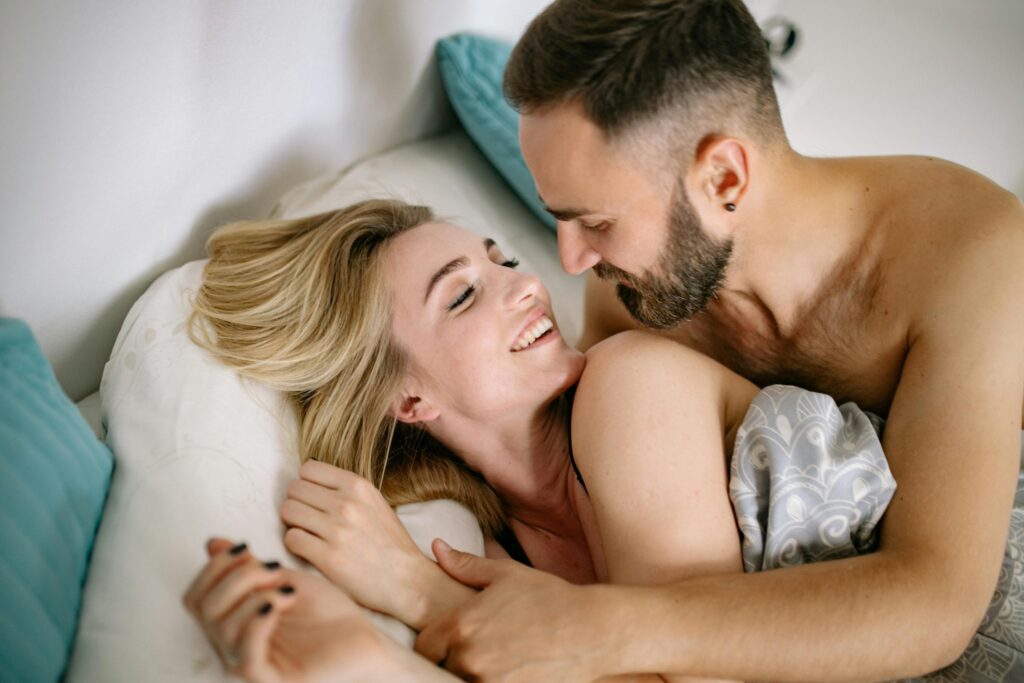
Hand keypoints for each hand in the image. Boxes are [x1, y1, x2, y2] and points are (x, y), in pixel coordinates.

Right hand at [183, 538, 395, 682]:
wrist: (364, 638)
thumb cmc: (328, 613)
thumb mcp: (284, 580)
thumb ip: (248, 567)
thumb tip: (212, 543)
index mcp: (233, 623)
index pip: (196, 597)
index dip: (214, 568)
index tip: (248, 549)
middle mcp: (233, 647)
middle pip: (203, 609)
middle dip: (234, 577)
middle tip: (273, 569)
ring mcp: (250, 666)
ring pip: (221, 629)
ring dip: (254, 596)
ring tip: (287, 590)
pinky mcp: (271, 682)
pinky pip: (246, 658)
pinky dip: (257, 623)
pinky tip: (277, 604)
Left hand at [279, 460, 437, 624]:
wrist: (408, 579)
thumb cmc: (389, 543)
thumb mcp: (374, 503)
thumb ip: (346, 490)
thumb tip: (311, 481)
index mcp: (358, 486)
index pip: (308, 469)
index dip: (306, 484)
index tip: (312, 499)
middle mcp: (347, 503)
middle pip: (294, 489)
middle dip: (297, 504)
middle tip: (307, 520)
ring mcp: (337, 529)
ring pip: (288, 511)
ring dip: (293, 523)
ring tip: (307, 534)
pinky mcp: (328, 557)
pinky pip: (291, 539)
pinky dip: (295, 545)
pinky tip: (309, 550)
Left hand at [416, 540, 606, 681]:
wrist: (593, 630)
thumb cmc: (550, 597)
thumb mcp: (506, 574)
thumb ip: (466, 565)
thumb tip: (436, 547)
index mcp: (462, 625)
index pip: (424, 647)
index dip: (435, 644)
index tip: (450, 641)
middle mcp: (470, 658)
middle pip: (441, 668)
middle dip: (454, 660)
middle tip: (480, 650)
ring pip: (462, 682)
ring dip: (473, 675)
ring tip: (499, 660)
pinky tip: (513, 672)